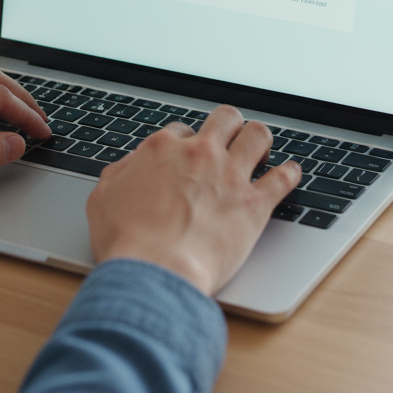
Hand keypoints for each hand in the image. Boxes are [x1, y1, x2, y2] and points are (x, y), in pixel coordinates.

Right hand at [86, 105, 300, 295]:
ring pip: (258, 136)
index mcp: (162, 149)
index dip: (186, 144)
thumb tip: (131, 165)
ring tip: (261, 151)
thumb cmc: (126, 243)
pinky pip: (283, 177)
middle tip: (230, 142)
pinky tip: (290, 174)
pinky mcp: (254, 204)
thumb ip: (119, 174)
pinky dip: (290, 173)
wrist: (155, 273)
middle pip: (225, 119)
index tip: (189, 157)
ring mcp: (230, 176)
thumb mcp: (102, 199)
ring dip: (260, 140)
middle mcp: (200, 154)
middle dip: (229, 127)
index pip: (182, 130)